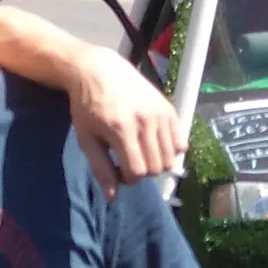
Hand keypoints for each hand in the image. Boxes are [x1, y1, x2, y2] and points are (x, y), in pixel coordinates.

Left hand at [69, 49, 182, 191]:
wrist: (98, 70)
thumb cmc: (86, 105)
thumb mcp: (86, 138)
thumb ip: (100, 168)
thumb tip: (113, 197)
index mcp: (121, 129)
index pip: (138, 172)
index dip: (127, 178)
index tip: (117, 168)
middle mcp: (145, 121)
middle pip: (156, 167)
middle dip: (142, 172)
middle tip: (128, 160)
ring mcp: (160, 114)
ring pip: (170, 158)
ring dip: (156, 162)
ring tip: (141, 152)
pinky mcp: (168, 108)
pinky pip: (181, 142)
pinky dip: (171, 150)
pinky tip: (155, 143)